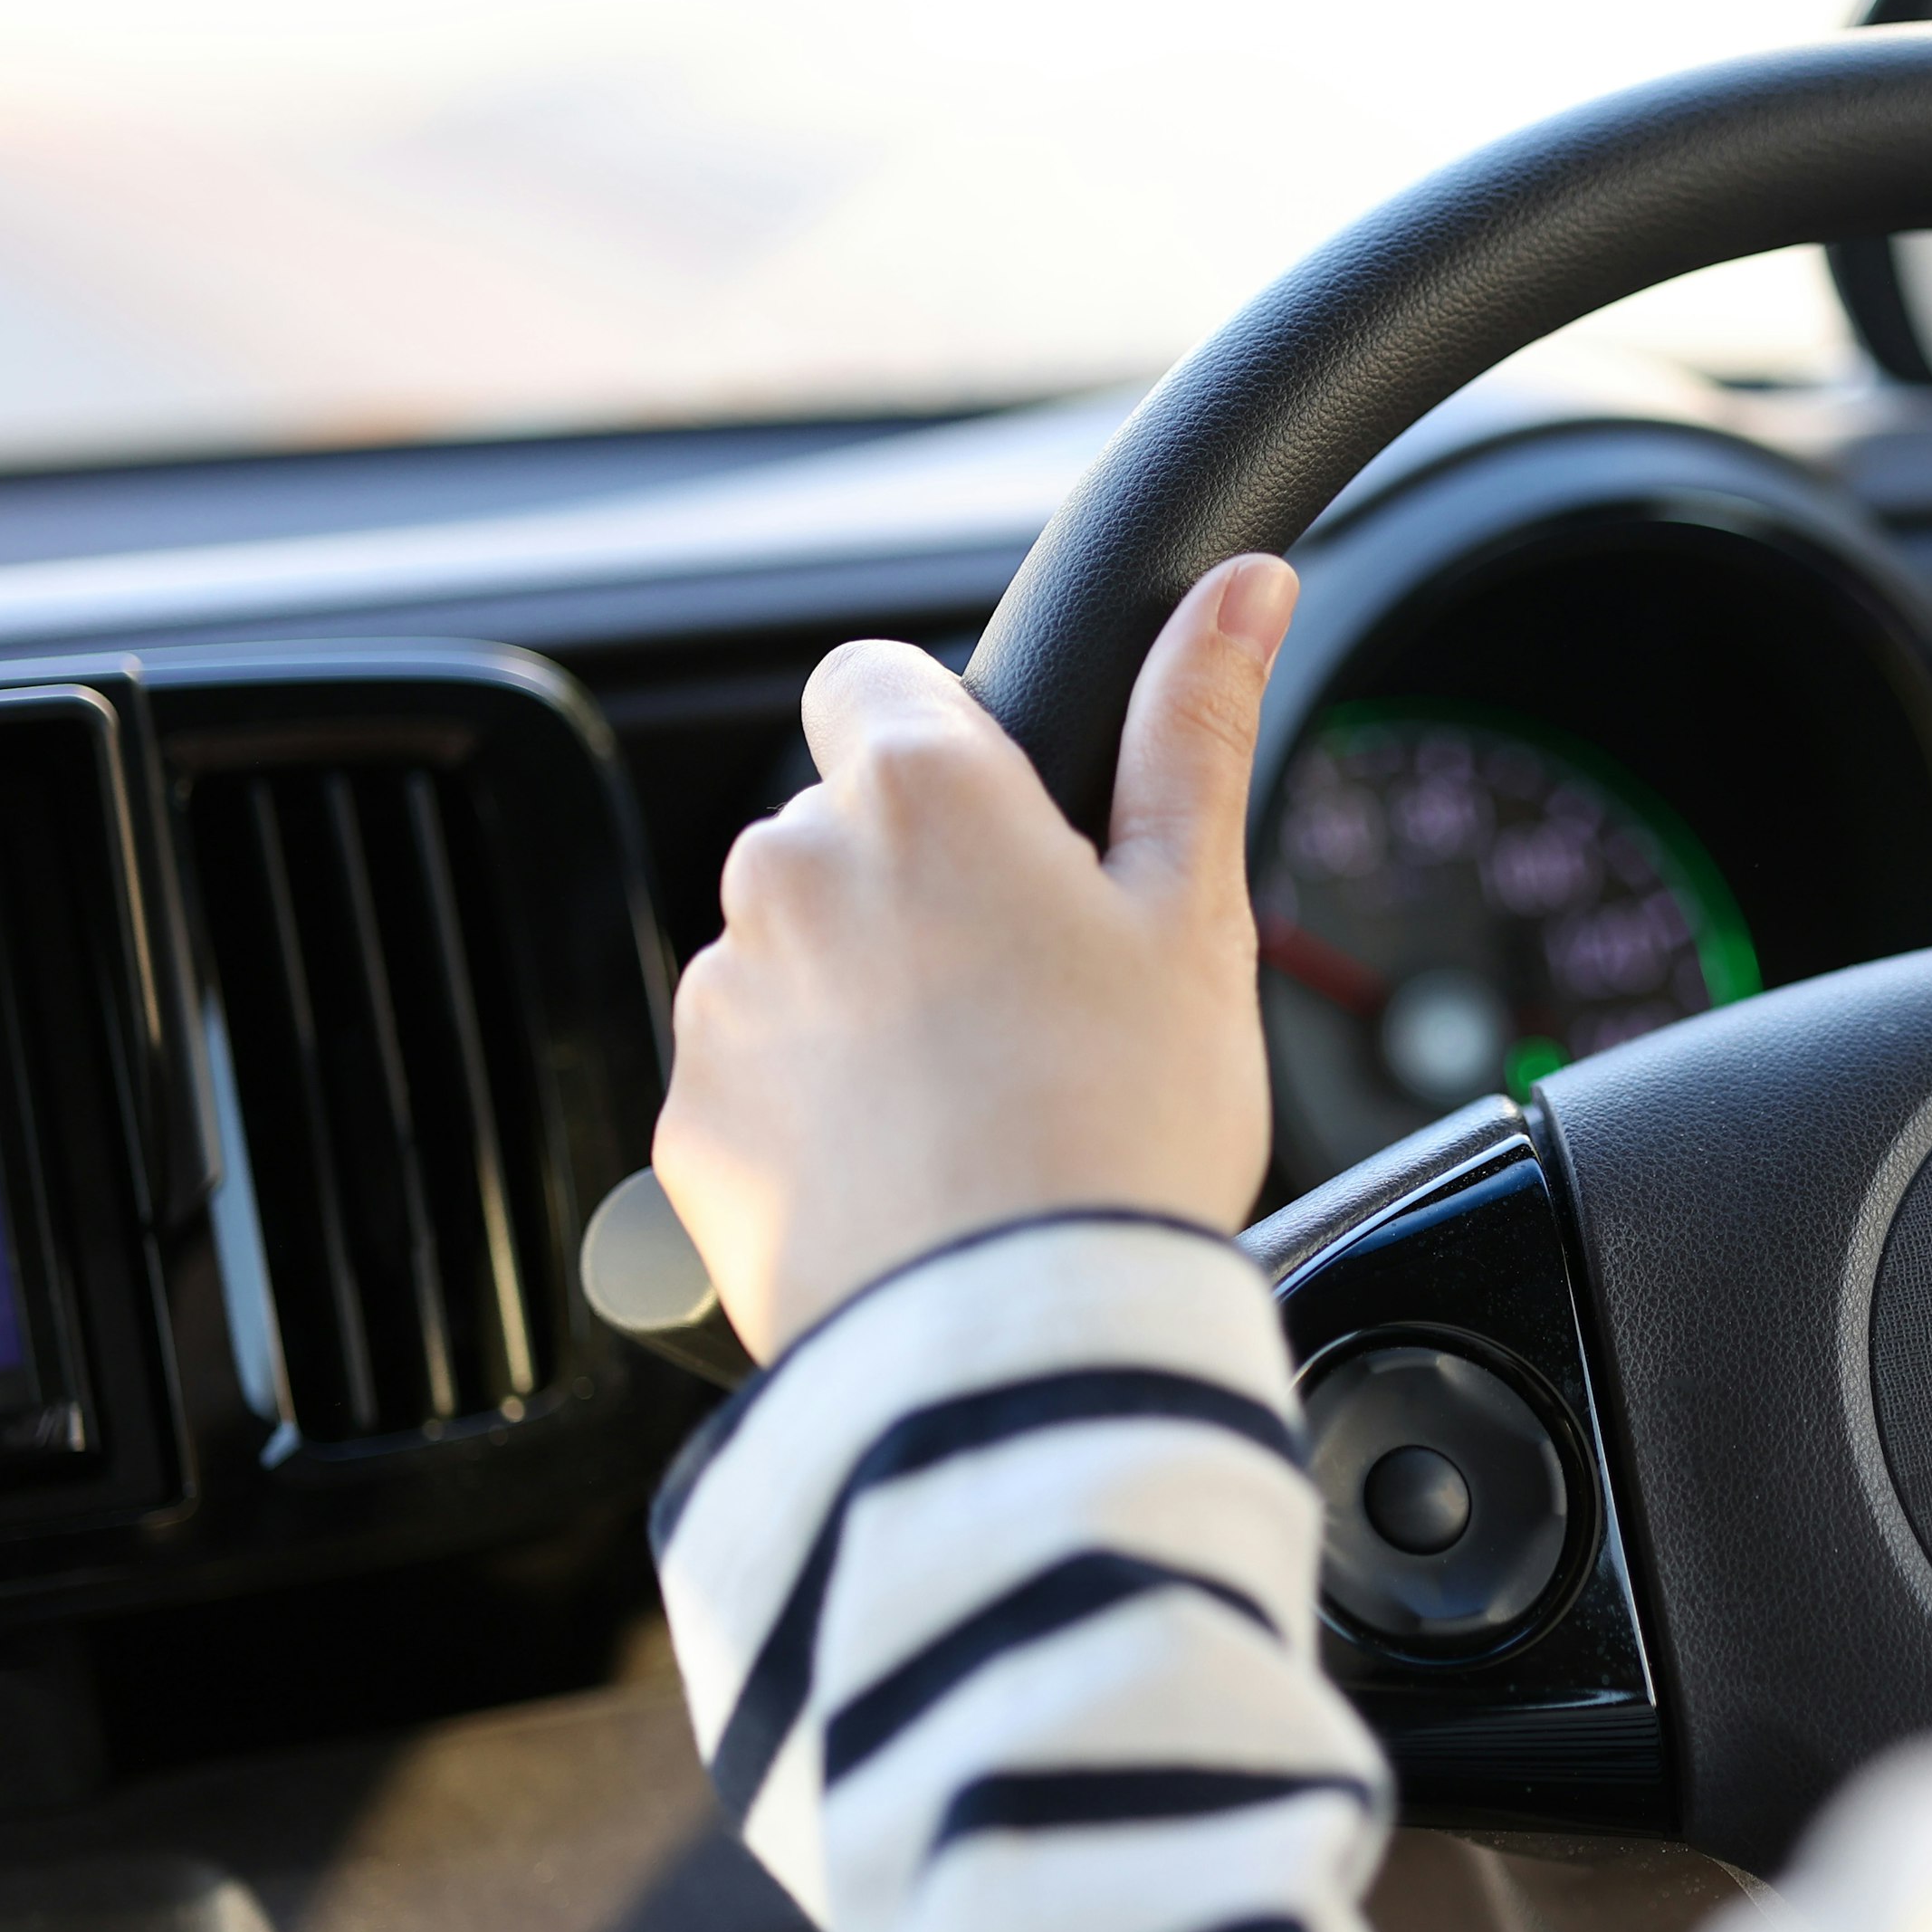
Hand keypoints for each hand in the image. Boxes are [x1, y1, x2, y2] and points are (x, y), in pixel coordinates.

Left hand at [651, 554, 1297, 1360]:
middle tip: (1033, 994)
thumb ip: (1195, 729)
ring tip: (979, 1100)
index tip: (1011, 827)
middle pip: (838, 828)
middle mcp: (790, 871)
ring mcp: (724, 1001)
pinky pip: (753, 1080)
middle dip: (915, 886)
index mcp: (917, 795)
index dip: (944, 740)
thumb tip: (1242, 588)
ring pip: (793, 954)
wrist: (1014, 1343)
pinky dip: (816, 1110)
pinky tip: (917, 1170)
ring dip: (862, 996)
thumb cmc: (1124, 1126)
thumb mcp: (1196, 914)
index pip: (872, 680)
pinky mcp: (689, 1125)